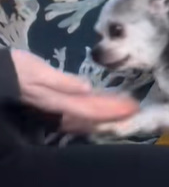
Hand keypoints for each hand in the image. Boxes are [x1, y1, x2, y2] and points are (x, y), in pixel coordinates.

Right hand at [11, 50, 138, 130]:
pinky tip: (99, 105)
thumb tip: (87, 89)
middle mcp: (59, 110)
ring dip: (105, 112)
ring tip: (124, 107)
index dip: (113, 110)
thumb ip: (63, 82)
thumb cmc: (16, 70)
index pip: (92, 110)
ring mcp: (56, 109)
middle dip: (113, 113)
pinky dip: (92, 109)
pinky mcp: (52, 104)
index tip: (133, 108)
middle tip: (135, 108)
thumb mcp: (38, 73)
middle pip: (92, 116)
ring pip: (86, 115)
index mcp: (58, 103)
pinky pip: (78, 111)